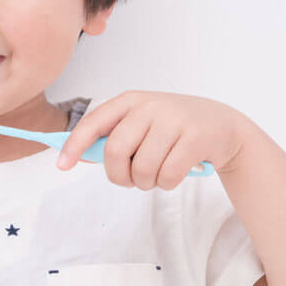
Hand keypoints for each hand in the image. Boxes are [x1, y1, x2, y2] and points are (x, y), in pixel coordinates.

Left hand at [56, 90, 251, 189]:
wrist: (223, 127)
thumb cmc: (173, 129)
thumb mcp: (142, 125)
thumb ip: (113, 138)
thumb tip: (77, 156)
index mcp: (130, 100)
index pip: (94, 122)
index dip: (74, 145)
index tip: (62, 166)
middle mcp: (150, 106)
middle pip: (115, 152)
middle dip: (119, 176)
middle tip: (131, 181)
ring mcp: (174, 120)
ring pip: (143, 169)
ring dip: (147, 183)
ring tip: (157, 175)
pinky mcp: (195, 138)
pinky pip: (167, 176)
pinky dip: (167, 184)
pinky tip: (175, 174)